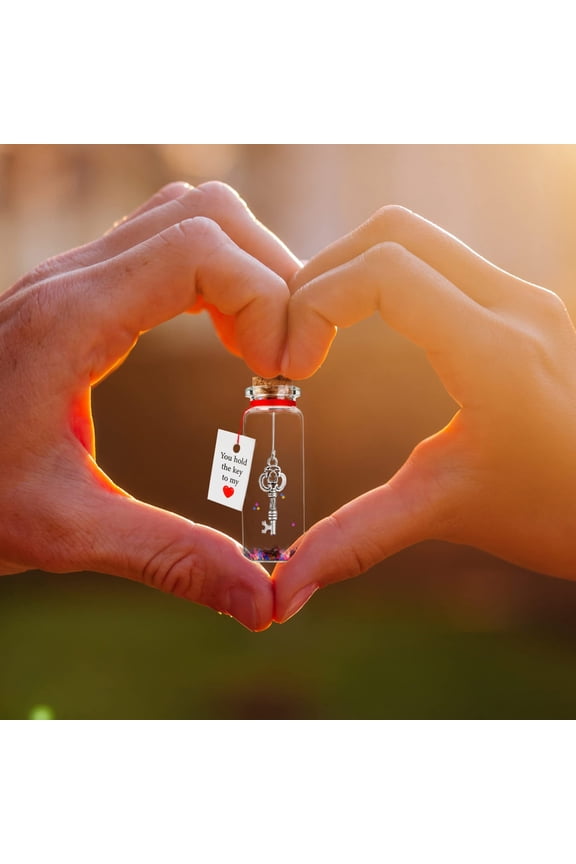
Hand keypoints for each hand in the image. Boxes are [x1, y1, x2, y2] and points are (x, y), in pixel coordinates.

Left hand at [0, 181, 299, 630]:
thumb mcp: (67, 533)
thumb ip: (172, 559)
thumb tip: (267, 603)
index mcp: (72, 321)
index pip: (198, 247)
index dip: (265, 297)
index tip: (281, 371)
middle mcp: (73, 280)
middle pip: (205, 215)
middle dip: (268, 277)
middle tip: (281, 360)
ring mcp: (74, 277)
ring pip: (187, 217)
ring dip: (242, 270)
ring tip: (257, 346)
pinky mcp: (80, 290)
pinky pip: (166, 245)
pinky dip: (214, 277)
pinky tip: (223, 337)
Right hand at [275, 205, 575, 620]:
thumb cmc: (553, 513)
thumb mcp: (444, 511)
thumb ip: (355, 539)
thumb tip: (282, 591)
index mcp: (494, 353)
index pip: (383, 273)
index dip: (314, 303)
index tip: (292, 364)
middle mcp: (515, 305)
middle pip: (391, 233)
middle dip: (323, 274)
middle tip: (295, 339)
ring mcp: (524, 297)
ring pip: (415, 237)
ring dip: (354, 271)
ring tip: (320, 332)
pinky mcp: (523, 303)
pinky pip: (438, 259)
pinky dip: (386, 278)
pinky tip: (365, 327)